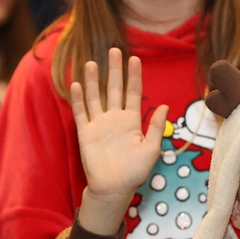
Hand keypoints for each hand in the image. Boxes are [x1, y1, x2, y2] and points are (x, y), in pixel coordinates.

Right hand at [73, 48, 167, 234]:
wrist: (114, 188)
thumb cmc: (135, 172)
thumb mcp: (151, 149)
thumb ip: (155, 127)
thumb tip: (163, 105)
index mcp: (131, 121)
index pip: (133, 93)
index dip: (134, 76)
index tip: (135, 58)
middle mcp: (114, 119)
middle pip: (114, 89)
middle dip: (114, 70)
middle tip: (113, 50)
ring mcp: (99, 124)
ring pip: (95, 97)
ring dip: (93, 80)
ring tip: (91, 63)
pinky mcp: (86, 133)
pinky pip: (81, 113)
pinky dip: (79, 99)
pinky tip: (76, 84)